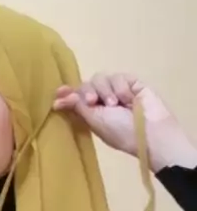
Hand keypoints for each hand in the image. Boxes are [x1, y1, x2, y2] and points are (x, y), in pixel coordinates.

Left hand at [53, 73, 196, 173]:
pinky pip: (118, 76)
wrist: (150, 133)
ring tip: (115, 104)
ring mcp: (118, 91)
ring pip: (101, 78)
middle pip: (87, 84)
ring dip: (106, 90)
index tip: (59, 92)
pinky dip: (121, 88)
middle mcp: (104, 100)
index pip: (77, 97)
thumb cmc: (121, 132)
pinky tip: (128, 99)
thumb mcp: (95, 121)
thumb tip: (59, 98)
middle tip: (93, 101)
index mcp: (93, 113)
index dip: (68, 93)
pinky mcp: (132, 83)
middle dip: (88, 91)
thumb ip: (78, 106)